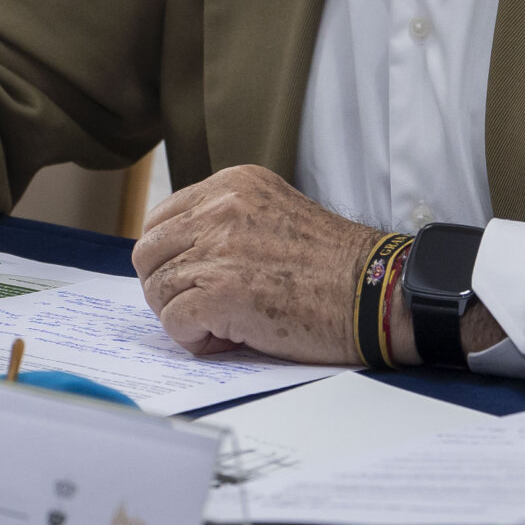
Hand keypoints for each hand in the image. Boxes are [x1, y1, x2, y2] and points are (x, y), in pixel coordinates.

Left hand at [130, 163, 378, 363]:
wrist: (375, 291)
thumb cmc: (335, 265)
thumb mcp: (274, 213)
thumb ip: (228, 222)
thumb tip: (182, 255)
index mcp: (231, 185)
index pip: (161, 218)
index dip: (169, 257)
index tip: (192, 278)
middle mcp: (219, 209)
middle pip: (148, 253)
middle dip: (166, 286)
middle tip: (199, 307)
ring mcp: (216, 250)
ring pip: (157, 290)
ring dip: (183, 315)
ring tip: (224, 325)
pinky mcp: (218, 292)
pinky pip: (174, 323)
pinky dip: (194, 340)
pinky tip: (229, 339)